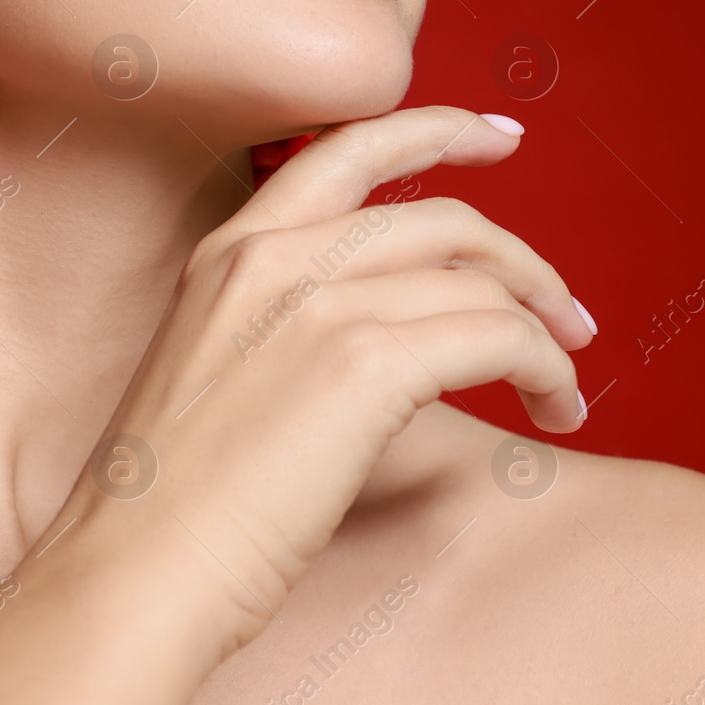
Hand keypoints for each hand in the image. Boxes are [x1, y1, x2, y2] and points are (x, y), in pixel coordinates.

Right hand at [79, 106, 594, 645]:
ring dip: (546, 329)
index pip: (351, 147)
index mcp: (229, 249)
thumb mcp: (216, 371)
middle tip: (569, 312)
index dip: (440, 129)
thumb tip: (394, 329)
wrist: (134, 574)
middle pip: (444, 217)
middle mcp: (273, 256)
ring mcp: (316, 303)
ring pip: (481, 281)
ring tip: (567, 385)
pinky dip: (546, 368)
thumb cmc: (174, 506)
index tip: (504, 137)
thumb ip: (287, 324)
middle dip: (524, 261)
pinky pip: (499, 337)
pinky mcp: (363, 365)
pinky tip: (555, 410)